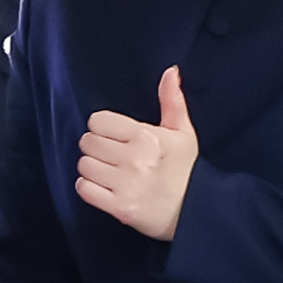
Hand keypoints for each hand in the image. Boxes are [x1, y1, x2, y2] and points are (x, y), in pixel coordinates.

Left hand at [75, 69, 196, 242]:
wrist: (198, 211)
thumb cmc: (187, 170)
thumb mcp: (183, 133)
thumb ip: (172, 101)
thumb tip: (170, 71)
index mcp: (147, 137)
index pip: (98, 121)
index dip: (103, 128)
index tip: (114, 136)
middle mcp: (134, 160)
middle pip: (88, 142)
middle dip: (97, 147)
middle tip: (112, 155)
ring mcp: (126, 185)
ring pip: (83, 165)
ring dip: (92, 168)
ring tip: (110, 172)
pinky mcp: (119, 208)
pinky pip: (83, 189)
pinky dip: (89, 188)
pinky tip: (104, 187)